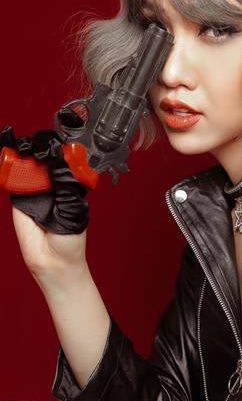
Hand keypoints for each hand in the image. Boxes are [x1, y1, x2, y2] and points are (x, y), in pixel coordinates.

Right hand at [1, 119, 89, 277]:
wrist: (52, 260)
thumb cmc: (70, 239)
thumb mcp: (72, 206)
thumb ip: (64, 182)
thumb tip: (57, 158)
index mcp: (70, 184)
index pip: (65, 159)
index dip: (60, 147)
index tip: (57, 140)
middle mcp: (52, 184)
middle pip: (44, 157)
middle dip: (41, 146)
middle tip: (40, 143)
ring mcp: (34, 189)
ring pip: (28, 164)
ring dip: (25, 151)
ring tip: (26, 146)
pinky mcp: (19, 196)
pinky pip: (13, 178)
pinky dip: (9, 164)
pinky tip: (9, 151)